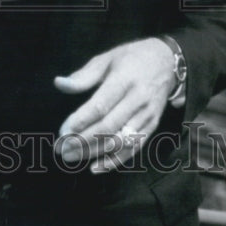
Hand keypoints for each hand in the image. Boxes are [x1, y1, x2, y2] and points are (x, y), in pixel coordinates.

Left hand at [53, 38, 177, 173]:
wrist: (167, 61)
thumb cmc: (131, 58)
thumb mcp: (107, 59)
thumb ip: (83, 75)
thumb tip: (59, 84)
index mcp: (125, 80)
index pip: (101, 106)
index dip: (81, 121)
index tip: (63, 131)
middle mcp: (138, 99)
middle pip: (109, 127)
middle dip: (82, 141)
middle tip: (61, 149)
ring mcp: (147, 115)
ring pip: (120, 141)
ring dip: (94, 153)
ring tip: (71, 157)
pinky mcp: (152, 126)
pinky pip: (133, 148)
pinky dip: (114, 161)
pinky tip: (95, 167)